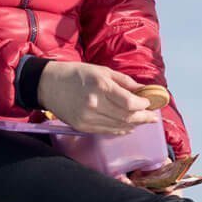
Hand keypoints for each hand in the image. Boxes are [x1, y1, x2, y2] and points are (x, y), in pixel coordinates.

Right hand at [37, 61, 161, 134]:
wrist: (49, 85)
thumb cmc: (76, 74)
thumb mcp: (101, 70)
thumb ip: (123, 81)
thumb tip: (141, 90)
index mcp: (100, 86)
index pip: (129, 102)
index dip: (143, 105)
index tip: (149, 103)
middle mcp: (94, 103)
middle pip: (126, 116)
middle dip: (143, 118)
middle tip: (152, 118)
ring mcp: (87, 117)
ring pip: (118, 126)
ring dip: (133, 125)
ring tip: (142, 122)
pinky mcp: (81, 126)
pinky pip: (106, 131)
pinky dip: (119, 130)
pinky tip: (127, 127)